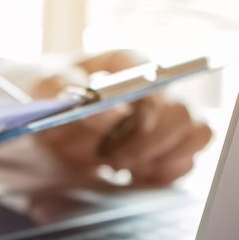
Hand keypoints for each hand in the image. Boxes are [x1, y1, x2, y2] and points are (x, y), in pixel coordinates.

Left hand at [31, 50, 211, 183]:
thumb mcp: (44, 86)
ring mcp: (162, 118)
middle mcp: (151, 89)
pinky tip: (134, 174)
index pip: (155, 73)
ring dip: (162, 157)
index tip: (138, 125)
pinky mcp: (163, 148)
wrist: (42, 118)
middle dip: (150, 142)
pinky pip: (187, 161)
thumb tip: (113, 113)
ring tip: (124, 166)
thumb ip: (70, 91)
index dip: (153, 101)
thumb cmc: (45, 93)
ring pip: (196, 134)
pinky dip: (164, 173)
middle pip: (181, 112)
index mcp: (124, 65)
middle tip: (113, 157)